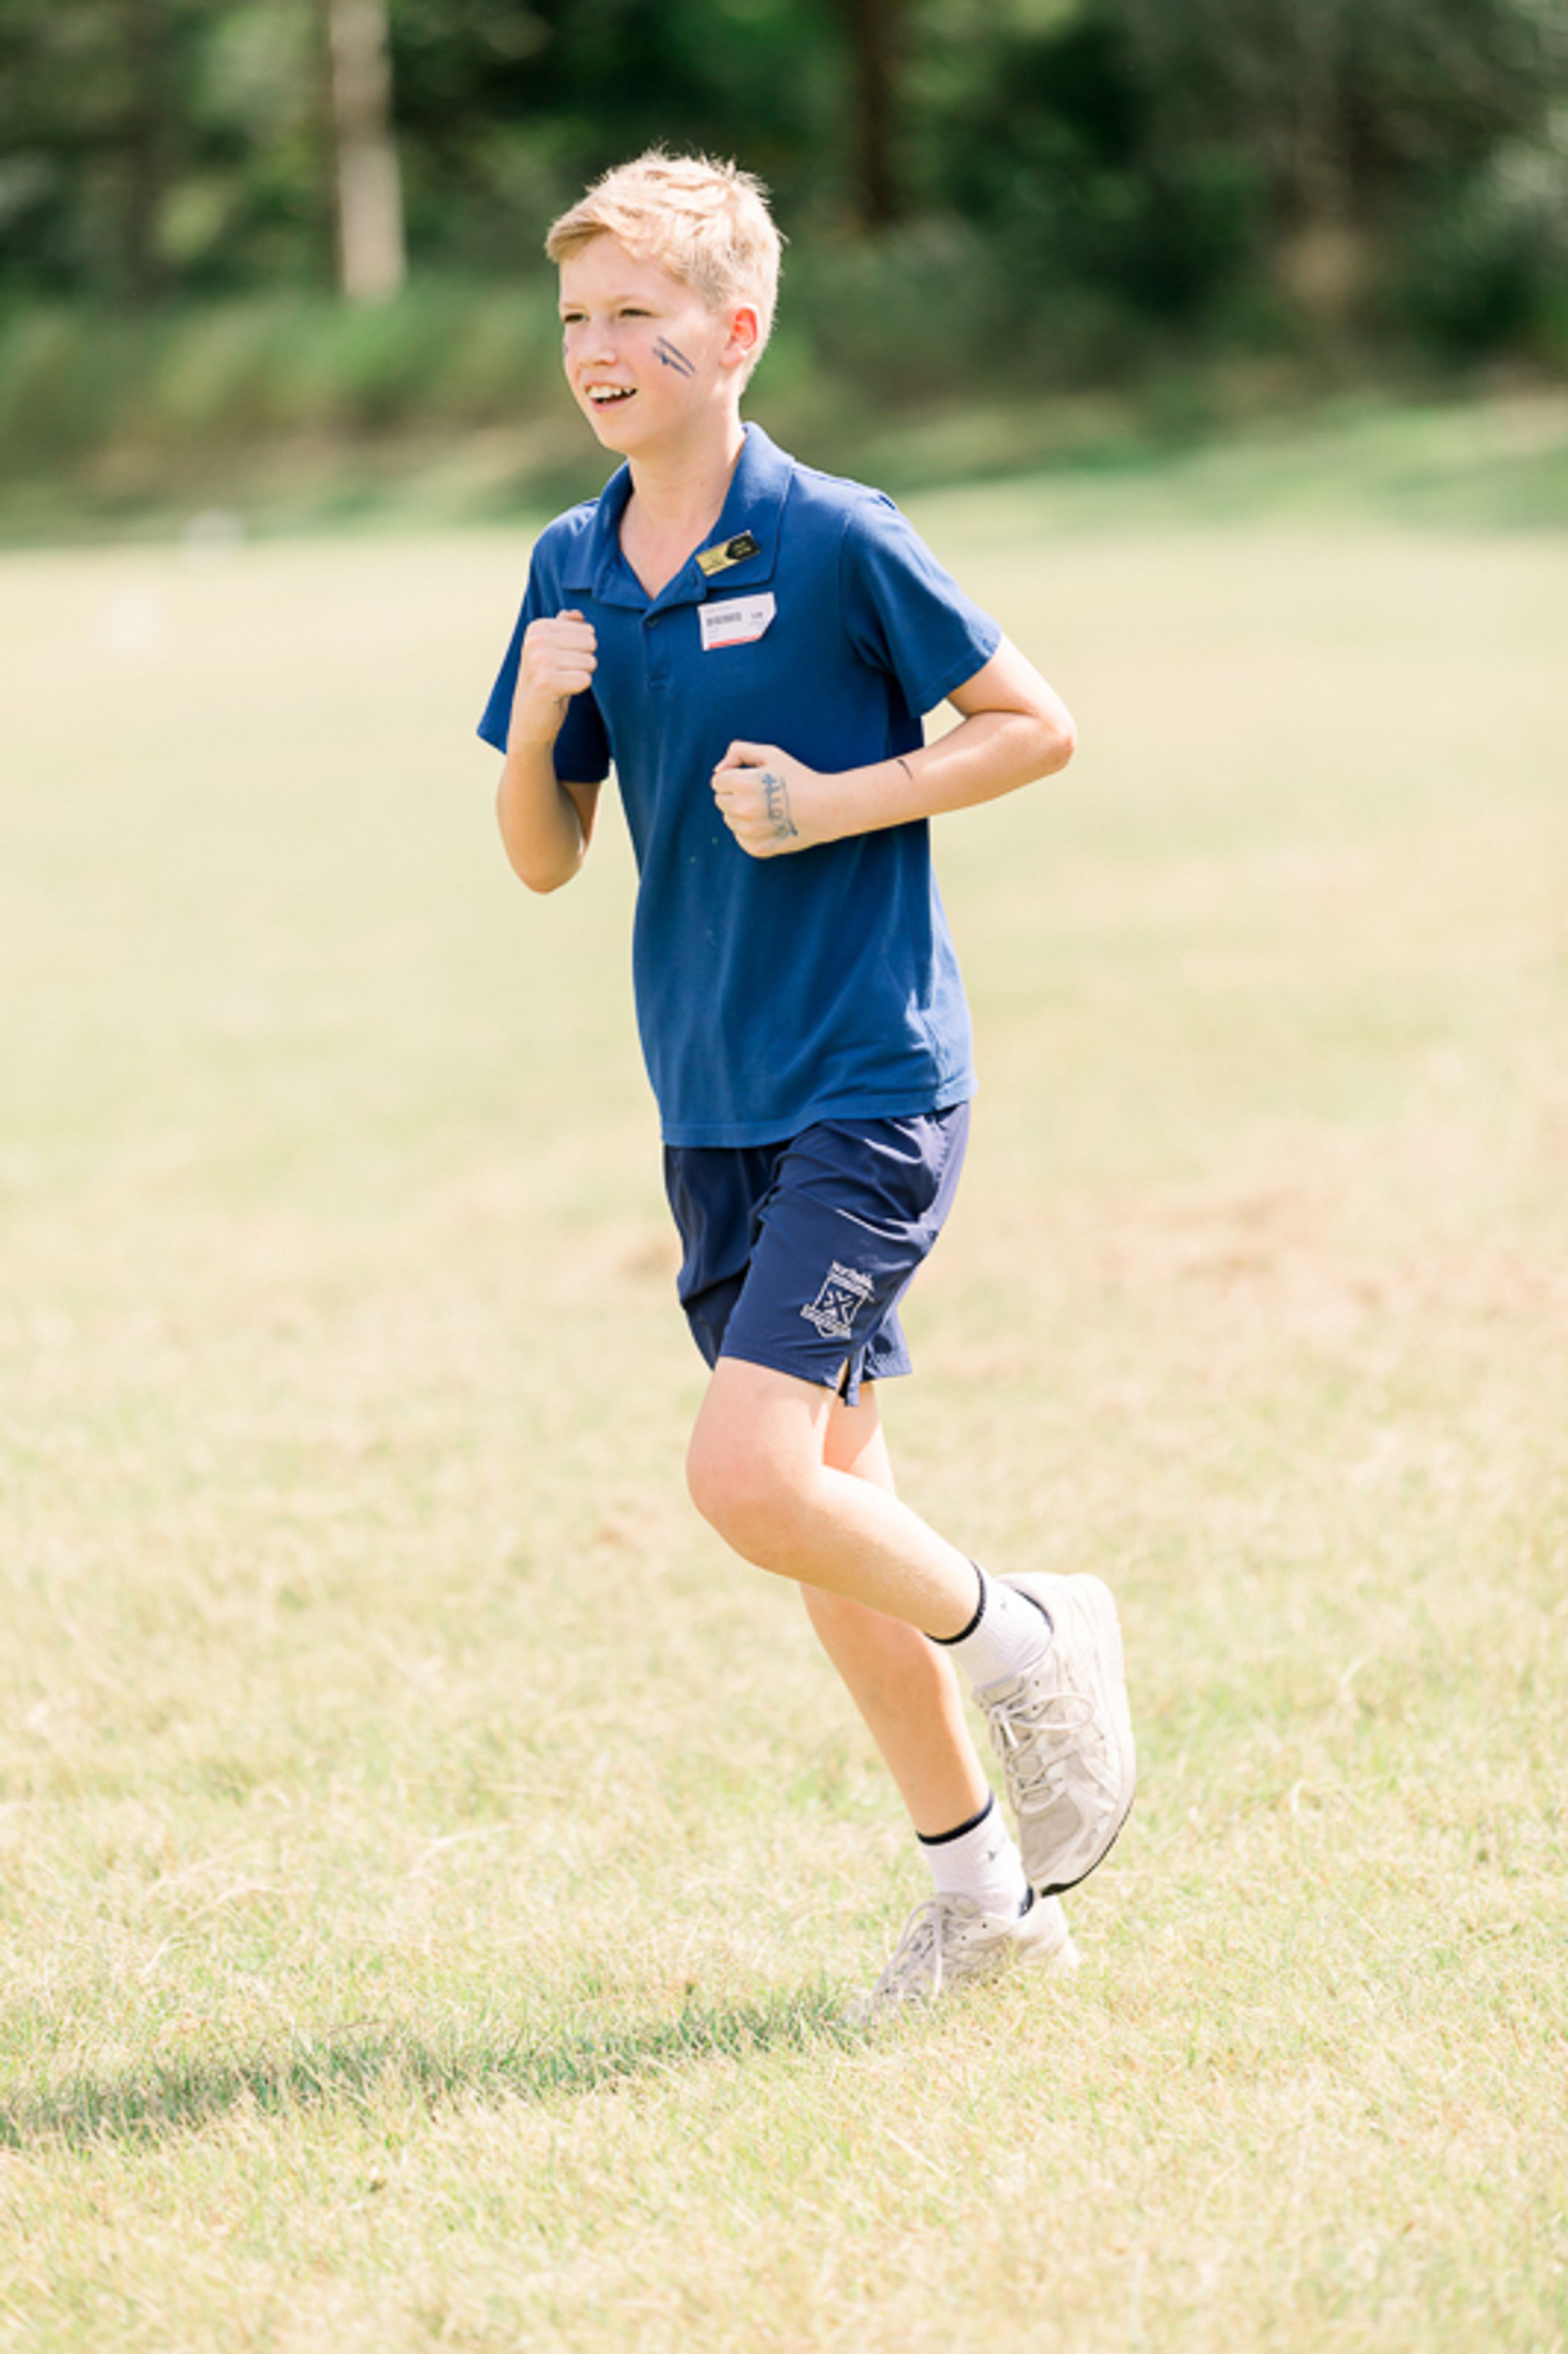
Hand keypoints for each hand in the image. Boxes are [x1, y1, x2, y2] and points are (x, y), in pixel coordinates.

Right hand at [508, 609, 596, 750]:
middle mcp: (536, 640)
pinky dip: (577, 690)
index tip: (559, 662)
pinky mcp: (547, 682)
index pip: (586, 629)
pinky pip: (585, 679)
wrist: (529, 722)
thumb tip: (577, 613)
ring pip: (589, 662)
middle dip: (582, 662)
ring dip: (579, 677)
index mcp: (537, 628)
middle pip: (590, 643)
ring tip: (560, 684)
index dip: (580, 650)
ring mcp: (539, 660)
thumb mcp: (549, 651)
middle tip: (561, 674)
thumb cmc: (544, 684)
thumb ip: (563, 628)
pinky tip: (560, 694)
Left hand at [710, 742, 827, 858]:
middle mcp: (743, 809)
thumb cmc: (798, 777)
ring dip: (742, 813)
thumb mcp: (771, 754)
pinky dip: (750, 831)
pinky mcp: (757, 848)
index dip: (734, 777)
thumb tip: (718, 770)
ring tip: (768, 808)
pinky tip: (770, 823)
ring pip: (730, 820)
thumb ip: (738, 752)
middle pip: (721, 801)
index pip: (717, 782)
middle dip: (735, 795)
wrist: (827, 807)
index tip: (753, 778)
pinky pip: (741, 838)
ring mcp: (750, 832)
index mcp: (743, 784)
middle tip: (762, 793)